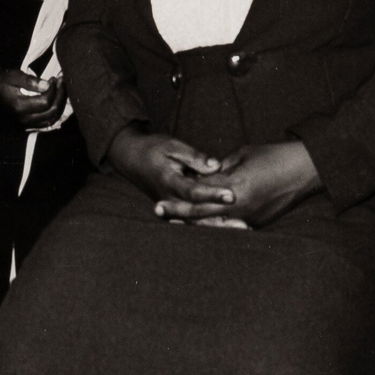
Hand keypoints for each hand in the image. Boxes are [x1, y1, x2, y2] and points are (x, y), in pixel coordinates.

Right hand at [0, 69, 65, 130]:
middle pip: (51, 111)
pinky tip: (57, 100)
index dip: (54, 89)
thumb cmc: (4, 81)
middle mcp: (24, 118)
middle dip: (60, 96)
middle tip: (61, 82)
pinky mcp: (30, 125)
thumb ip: (31, 81)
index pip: (45, 102)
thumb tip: (47, 85)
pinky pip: (48, 122)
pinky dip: (56, 112)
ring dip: (60, 104)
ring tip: (61, 90)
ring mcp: (27, 124)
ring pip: (52, 118)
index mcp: (19, 106)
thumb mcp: (15, 76)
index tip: (54, 78)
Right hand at [107, 126, 232, 215]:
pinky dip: (211, 225)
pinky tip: (231, 227)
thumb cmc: (153, 149)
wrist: (130, 159)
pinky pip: (192, 221)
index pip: (193, 191)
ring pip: (195, 222)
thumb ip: (194, 157)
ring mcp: (170, 207)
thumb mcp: (172, 146)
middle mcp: (168, 199)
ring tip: (243, 229)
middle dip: (220, 221)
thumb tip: (216, 166)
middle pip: (196, 215)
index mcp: (168, 181)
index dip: (212, 194)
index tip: (232, 195)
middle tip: (244, 225)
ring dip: (218, 227)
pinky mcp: (173, 210)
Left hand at [174, 141, 321, 227]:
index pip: (201, 189)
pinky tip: (204, 226)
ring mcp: (250, 216)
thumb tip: (203, 174)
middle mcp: (240, 204)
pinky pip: (232, 227)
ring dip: (194, 222)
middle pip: (201, 212)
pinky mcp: (259, 222)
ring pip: (215, 223)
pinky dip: (216, 225)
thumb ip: (220, 167)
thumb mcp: (242, 155)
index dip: (181, 190)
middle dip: (178, 212)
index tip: (162, 190)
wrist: (308, 168)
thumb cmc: (274, 155)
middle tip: (157, 210)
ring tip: (174, 221)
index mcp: (235, 184)